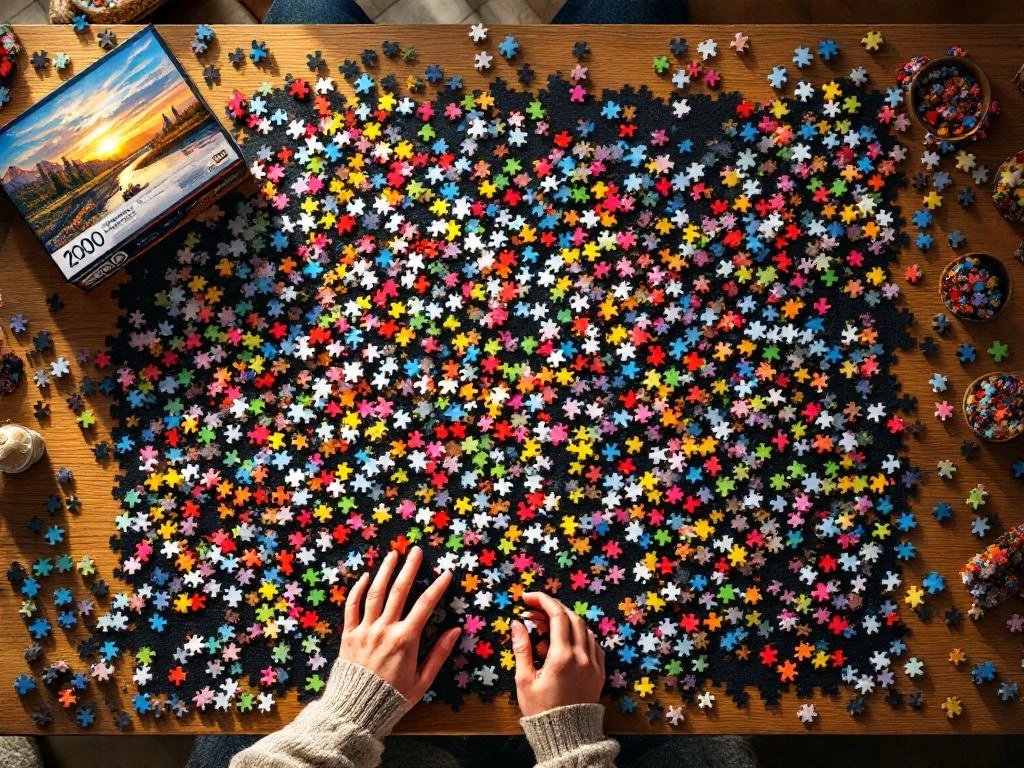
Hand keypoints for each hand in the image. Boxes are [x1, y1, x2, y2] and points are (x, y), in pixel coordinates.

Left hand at [340, 546, 460, 703]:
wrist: (356, 711)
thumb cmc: (392, 699)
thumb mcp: (422, 681)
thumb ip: (439, 654)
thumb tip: (455, 631)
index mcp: (405, 640)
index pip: (425, 605)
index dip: (437, 587)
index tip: (446, 573)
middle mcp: (384, 629)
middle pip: (399, 591)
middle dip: (409, 568)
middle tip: (416, 550)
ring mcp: (364, 630)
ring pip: (375, 593)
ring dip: (385, 571)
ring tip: (393, 554)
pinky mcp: (348, 635)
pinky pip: (352, 606)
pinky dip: (359, 589)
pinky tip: (366, 576)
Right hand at [511, 592, 604, 716]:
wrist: (567, 737)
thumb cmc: (541, 711)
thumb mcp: (525, 680)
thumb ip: (522, 648)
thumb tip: (517, 624)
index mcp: (562, 657)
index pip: (556, 615)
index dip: (542, 600)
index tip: (527, 598)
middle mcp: (582, 656)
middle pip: (572, 617)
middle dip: (552, 608)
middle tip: (533, 612)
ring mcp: (594, 664)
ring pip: (584, 628)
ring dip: (566, 620)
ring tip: (545, 628)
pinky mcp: (600, 672)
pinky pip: (593, 644)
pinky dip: (579, 635)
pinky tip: (565, 641)